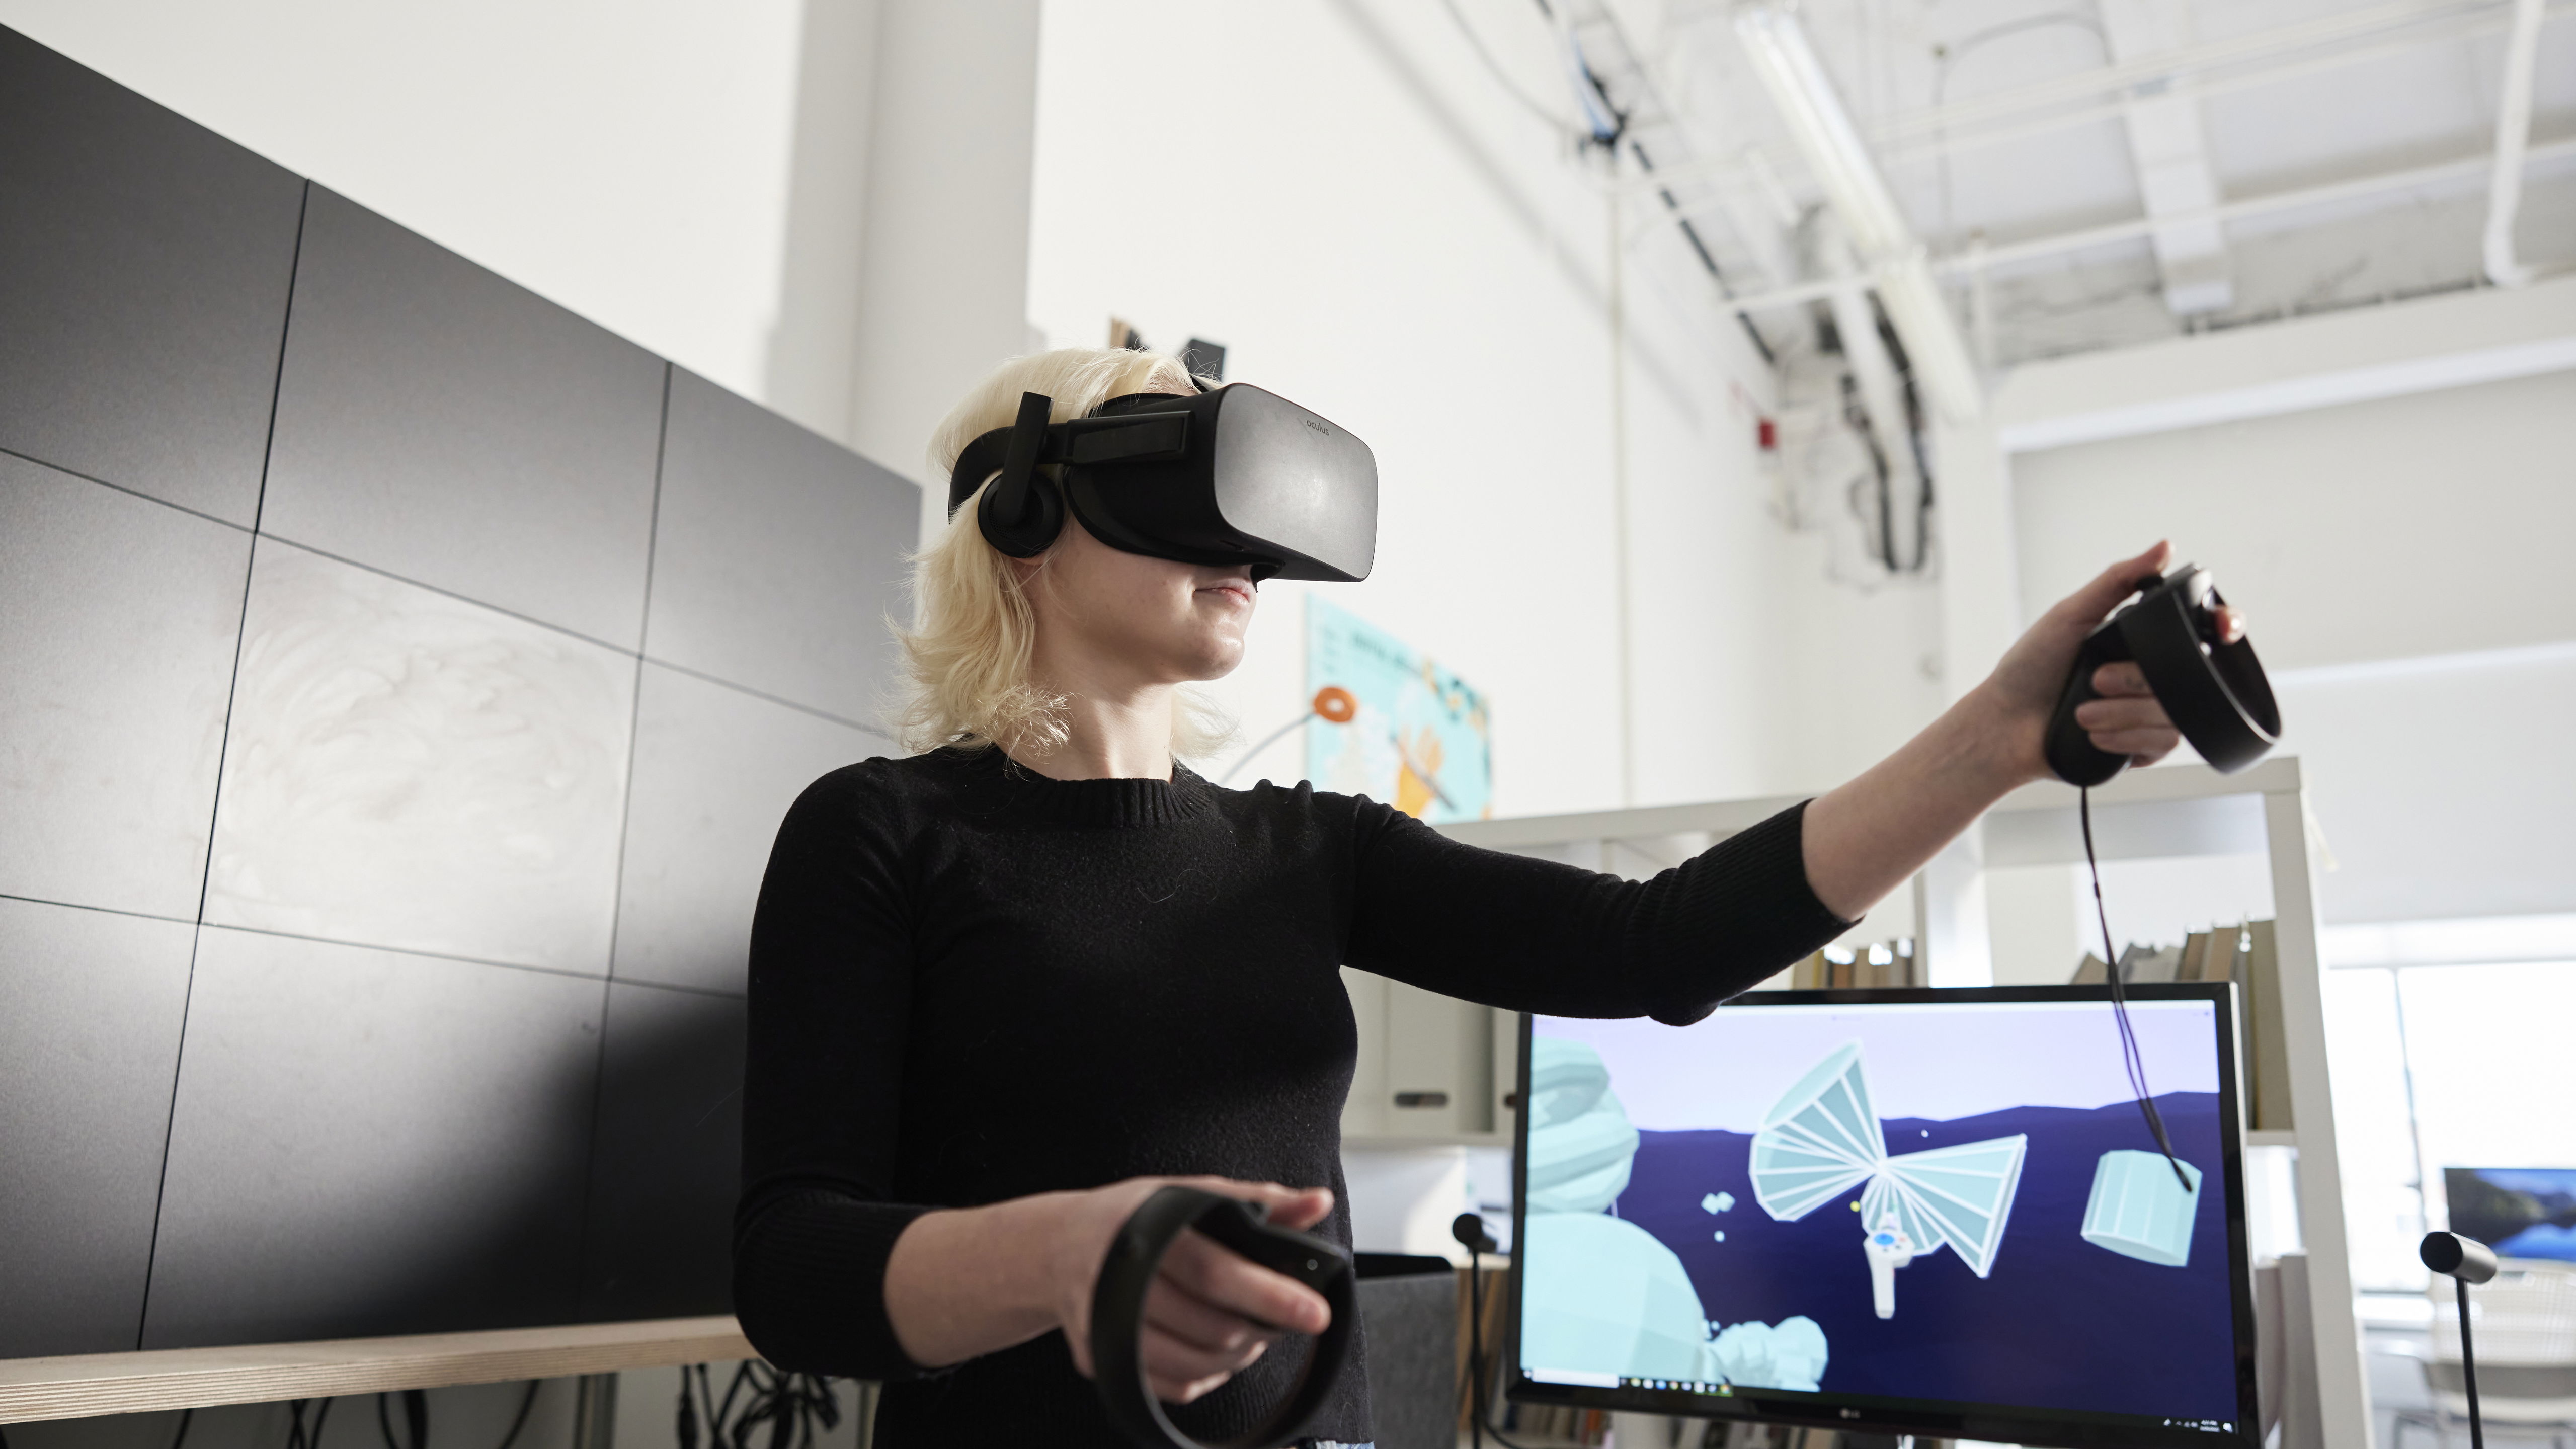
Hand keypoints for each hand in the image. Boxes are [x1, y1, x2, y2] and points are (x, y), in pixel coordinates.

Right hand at [1053, 1176, 1334, 1404]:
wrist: (1055, 1248)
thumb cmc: (1132, 1216)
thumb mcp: (1188, 1192)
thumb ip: (1256, 1199)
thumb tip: (1317, 1203)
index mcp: (1145, 1230)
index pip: (1215, 1271)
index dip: (1269, 1295)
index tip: (1314, 1311)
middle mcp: (1119, 1280)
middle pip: (1209, 1326)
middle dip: (1259, 1329)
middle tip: (1286, 1318)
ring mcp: (1105, 1327)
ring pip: (1193, 1364)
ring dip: (1237, 1354)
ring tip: (1251, 1331)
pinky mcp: (1102, 1361)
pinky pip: (1172, 1386)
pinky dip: (1206, 1374)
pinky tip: (1215, 1349)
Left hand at [1975, 542, 2245, 780]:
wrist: (2005, 726)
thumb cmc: (2030, 667)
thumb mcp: (2071, 615)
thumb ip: (2117, 581)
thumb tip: (2163, 547)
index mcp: (2142, 641)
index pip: (2205, 632)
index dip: (2226, 626)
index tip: (2223, 629)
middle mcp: (2152, 675)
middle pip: (2189, 677)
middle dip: (2135, 680)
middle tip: (2096, 680)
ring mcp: (2150, 712)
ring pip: (2174, 715)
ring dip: (2123, 713)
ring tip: (2083, 712)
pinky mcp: (2142, 746)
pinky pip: (2161, 743)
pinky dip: (2125, 738)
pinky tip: (2095, 734)